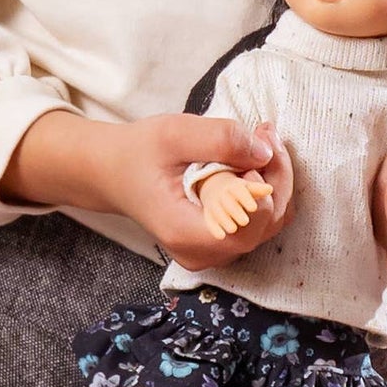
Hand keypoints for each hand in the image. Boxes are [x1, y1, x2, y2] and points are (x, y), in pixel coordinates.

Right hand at [0, 109, 293, 271]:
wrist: (111, 172)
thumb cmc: (137, 153)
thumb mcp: (173, 133)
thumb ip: (220, 139)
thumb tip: (265, 151)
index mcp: (187, 233)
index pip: (253, 221)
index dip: (266, 179)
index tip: (257, 138)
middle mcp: (202, 254)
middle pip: (267, 223)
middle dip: (276, 174)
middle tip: (264, 132)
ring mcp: (210, 254)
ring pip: (267, 224)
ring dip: (272, 180)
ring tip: (259, 140)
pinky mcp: (216, 245)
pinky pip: (256, 223)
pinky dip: (262, 191)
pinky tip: (252, 161)